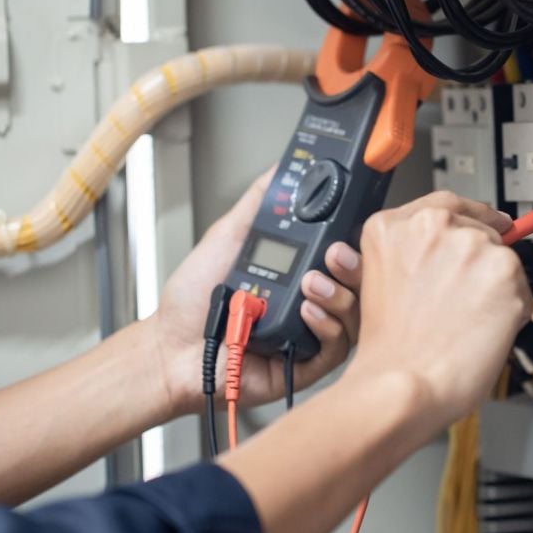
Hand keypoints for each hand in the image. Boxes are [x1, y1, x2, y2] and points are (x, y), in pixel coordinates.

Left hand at [150, 168, 361, 415]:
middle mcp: (311, 301)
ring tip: (310, 284)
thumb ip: (258, 202)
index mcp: (301, 272)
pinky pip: (337, 346)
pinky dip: (326, 326)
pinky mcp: (308, 365)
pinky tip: (305, 312)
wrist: (172, 348)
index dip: (356, 240)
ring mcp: (312, 333)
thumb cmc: (194, 301)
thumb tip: (281, 168)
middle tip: (334, 253)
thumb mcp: (228, 237)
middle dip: (355, 265)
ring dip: (338, 295)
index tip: (349, 224)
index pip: (345, 253)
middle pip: (360, 283)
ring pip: (355, 314)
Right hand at [346, 191, 529, 427]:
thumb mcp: (380, 282)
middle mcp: (433, 227)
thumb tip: (454, 249)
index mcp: (394, 227)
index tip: (490, 222)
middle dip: (479, 264)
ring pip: (502, 260)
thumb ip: (414, 254)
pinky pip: (522, 289)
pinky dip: (512, 311)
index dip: (473, 216)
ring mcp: (471, 246)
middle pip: (479, 231)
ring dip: (495, 289)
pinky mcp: (504, 271)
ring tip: (465, 323)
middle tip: (463, 303)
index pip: (447, 204)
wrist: (403, 385)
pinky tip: (483, 330)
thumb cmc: (390, 350)